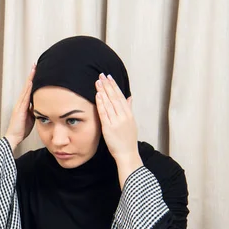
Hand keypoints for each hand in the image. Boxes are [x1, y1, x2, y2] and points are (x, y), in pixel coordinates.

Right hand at [5, 64, 35, 151]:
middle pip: (27, 86)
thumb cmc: (21, 129)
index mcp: (23, 105)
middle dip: (31, 76)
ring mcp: (19, 105)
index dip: (32, 80)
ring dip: (30, 79)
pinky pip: (25, 97)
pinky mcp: (20, 110)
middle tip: (35, 65)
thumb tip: (41, 105)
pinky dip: (28, 89)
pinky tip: (31, 83)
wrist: (13, 137)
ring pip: (26, 89)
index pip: (29, 90)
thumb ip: (34, 110)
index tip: (36, 71)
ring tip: (34, 70)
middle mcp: (20, 103)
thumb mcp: (31, 118)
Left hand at [95, 73, 142, 188]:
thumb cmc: (127, 140)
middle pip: (115, 97)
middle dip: (108, 85)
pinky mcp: (109, 128)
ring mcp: (117, 122)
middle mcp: (124, 116)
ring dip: (103, 91)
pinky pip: (104, 113)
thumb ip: (129, 109)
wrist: (127, 154)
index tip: (109, 77)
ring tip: (98, 82)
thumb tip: (129, 97)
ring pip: (109, 103)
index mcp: (129, 114)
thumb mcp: (131, 122)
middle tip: (102, 75)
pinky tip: (97, 95)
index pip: (120, 96)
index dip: (114, 86)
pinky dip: (101, 104)